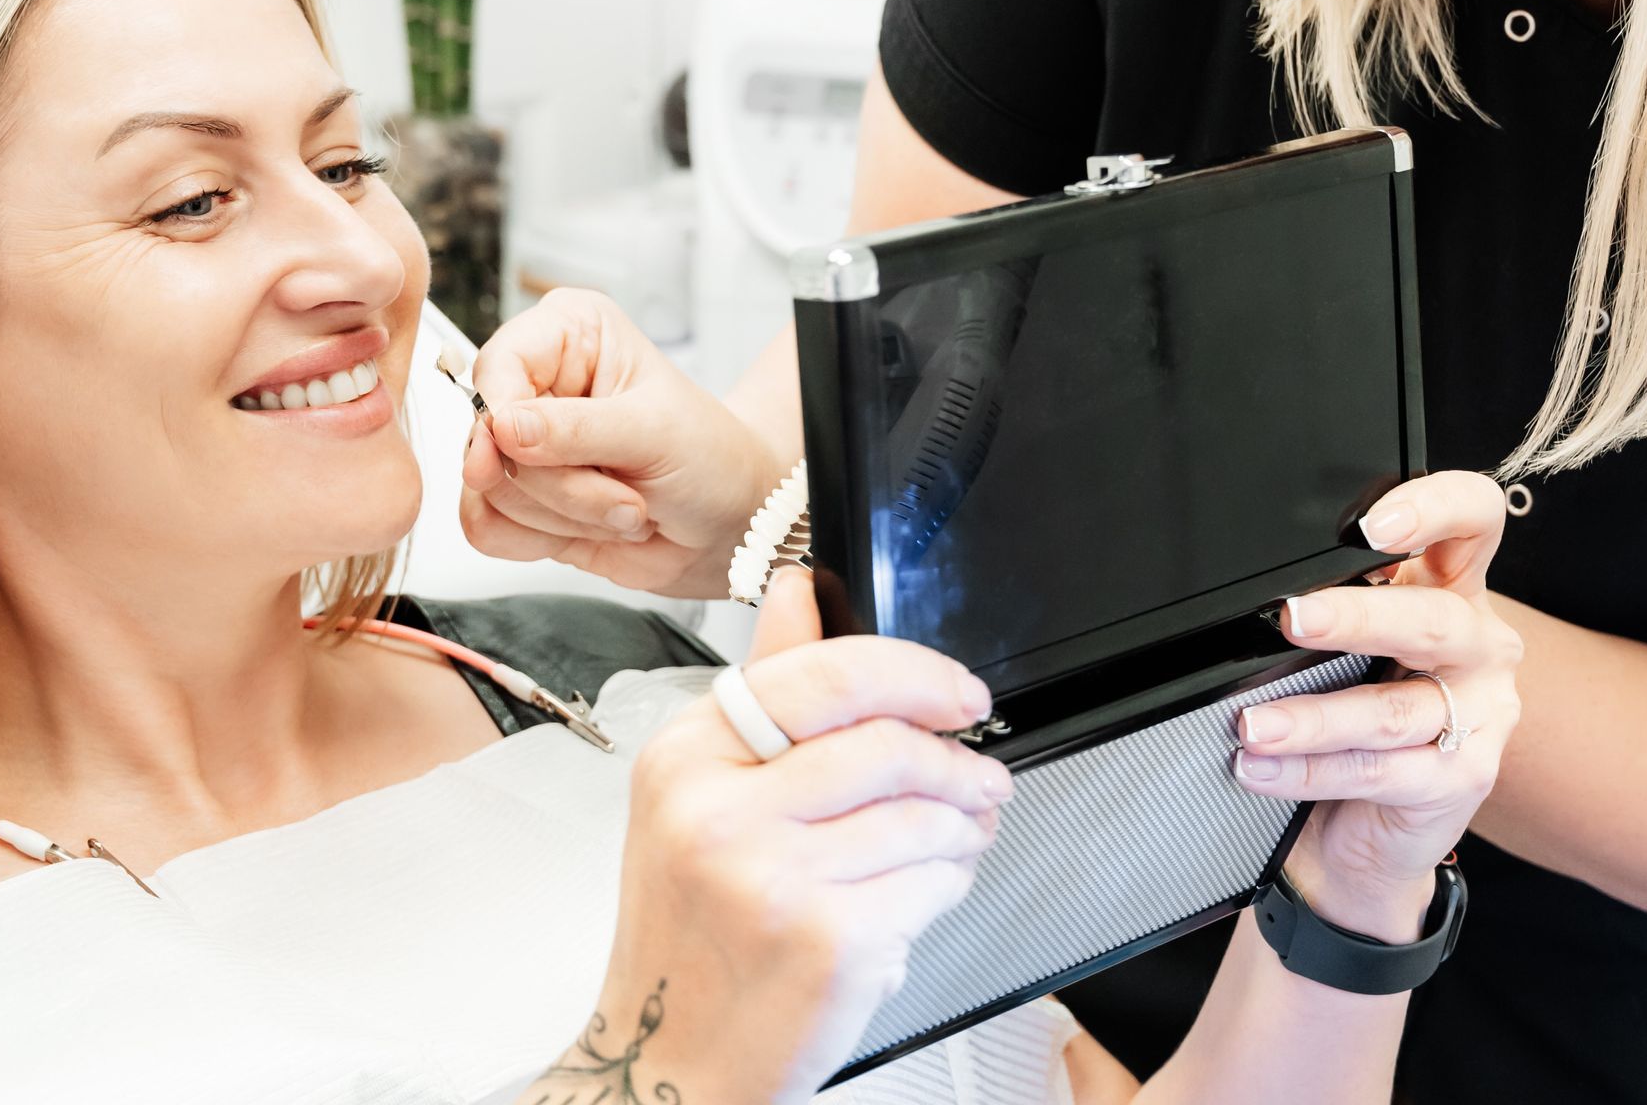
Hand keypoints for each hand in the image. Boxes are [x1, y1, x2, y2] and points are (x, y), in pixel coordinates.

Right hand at [459, 287, 784, 597]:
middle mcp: (540, 383)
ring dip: (563, 515)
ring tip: (625, 507)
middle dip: (560, 484)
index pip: (499, 364)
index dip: (497, 413)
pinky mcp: (522, 498)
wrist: (729, 521)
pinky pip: (489, 529)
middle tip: (626, 493)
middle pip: (487, 438)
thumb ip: (576, 429)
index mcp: (571, 332)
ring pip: (488, 491)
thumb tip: (503, 426)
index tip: (512, 450)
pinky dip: (544, 540)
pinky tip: (594, 527)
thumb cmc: (710, 455)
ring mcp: (525, 446)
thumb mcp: (655, 431)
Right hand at [591, 570, 1009, 1103]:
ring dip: (962, 825)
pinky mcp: (827, 943)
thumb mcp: (698, 792)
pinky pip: (927, 886)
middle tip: (982, 767)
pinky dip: (947, 883)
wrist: (664, 1061)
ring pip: (919, 817)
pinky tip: (931, 887)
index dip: (914, 671)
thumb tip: (798, 589)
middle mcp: (719, 811)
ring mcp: (773, 879)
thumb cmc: (688, 930)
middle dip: (957, 754)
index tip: (959, 690)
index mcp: (688, 755)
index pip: (823, 672)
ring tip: (962, 832)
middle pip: (884, 742)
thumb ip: (765, 688)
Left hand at [1232, 470, 1523, 939]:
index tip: (1371, 525)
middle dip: (1356, 618)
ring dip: (1313, 718)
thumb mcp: (1350, 632)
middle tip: (1294, 618)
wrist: (1383, 813)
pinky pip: (1379, 772)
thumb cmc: (1361, 693)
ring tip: (1253, 724)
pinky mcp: (1461, 779)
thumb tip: (1249, 591)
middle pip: (1432, 620)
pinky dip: (1309, 770)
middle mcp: (1478, 643)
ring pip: (1394, 712)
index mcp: (1452, 583)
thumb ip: (1328, 597)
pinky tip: (1261, 766)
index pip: (1473, 519)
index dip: (1435, 508)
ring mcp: (1479, 714)